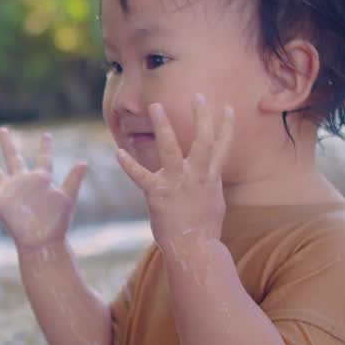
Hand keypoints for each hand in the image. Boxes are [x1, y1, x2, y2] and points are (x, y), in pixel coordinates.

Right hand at [0, 128, 87, 250]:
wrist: (43, 240)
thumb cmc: (58, 222)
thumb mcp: (67, 198)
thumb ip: (73, 180)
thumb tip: (83, 162)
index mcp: (41, 179)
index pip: (44, 158)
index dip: (45, 146)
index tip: (46, 134)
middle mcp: (23, 182)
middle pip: (13, 157)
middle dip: (7, 144)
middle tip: (1, 129)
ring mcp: (9, 191)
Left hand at [115, 95, 234, 249]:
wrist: (194, 248)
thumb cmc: (203, 228)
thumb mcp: (213, 201)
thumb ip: (208, 183)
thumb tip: (209, 174)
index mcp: (211, 177)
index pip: (222, 146)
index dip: (226, 126)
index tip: (226, 107)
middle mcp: (197, 176)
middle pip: (203, 139)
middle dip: (201, 116)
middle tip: (197, 95)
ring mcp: (177, 183)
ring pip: (170, 148)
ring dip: (163, 125)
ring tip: (155, 105)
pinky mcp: (158, 194)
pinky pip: (141, 176)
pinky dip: (128, 165)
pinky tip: (118, 152)